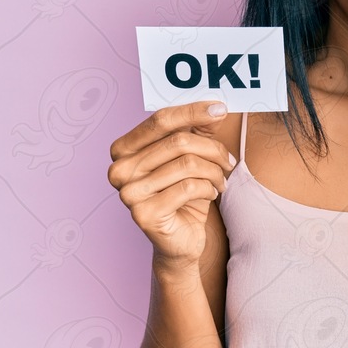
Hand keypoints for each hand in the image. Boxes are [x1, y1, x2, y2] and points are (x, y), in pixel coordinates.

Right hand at [108, 101, 233, 267]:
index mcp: (123, 149)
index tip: (220, 108)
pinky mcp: (143, 214)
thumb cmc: (185, 194)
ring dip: (214, 171)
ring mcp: (128, 193)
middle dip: (212, 149)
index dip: (192, 112)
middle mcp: (119, 170)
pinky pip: (188, 188)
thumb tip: (215, 107)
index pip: (160, 120)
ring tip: (221, 180)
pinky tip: (212, 194)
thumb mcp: (192, 157)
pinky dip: (209, 188)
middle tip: (228, 160)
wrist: (181, 240)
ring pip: (187, 164)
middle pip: (178, 142)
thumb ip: (198, 130)